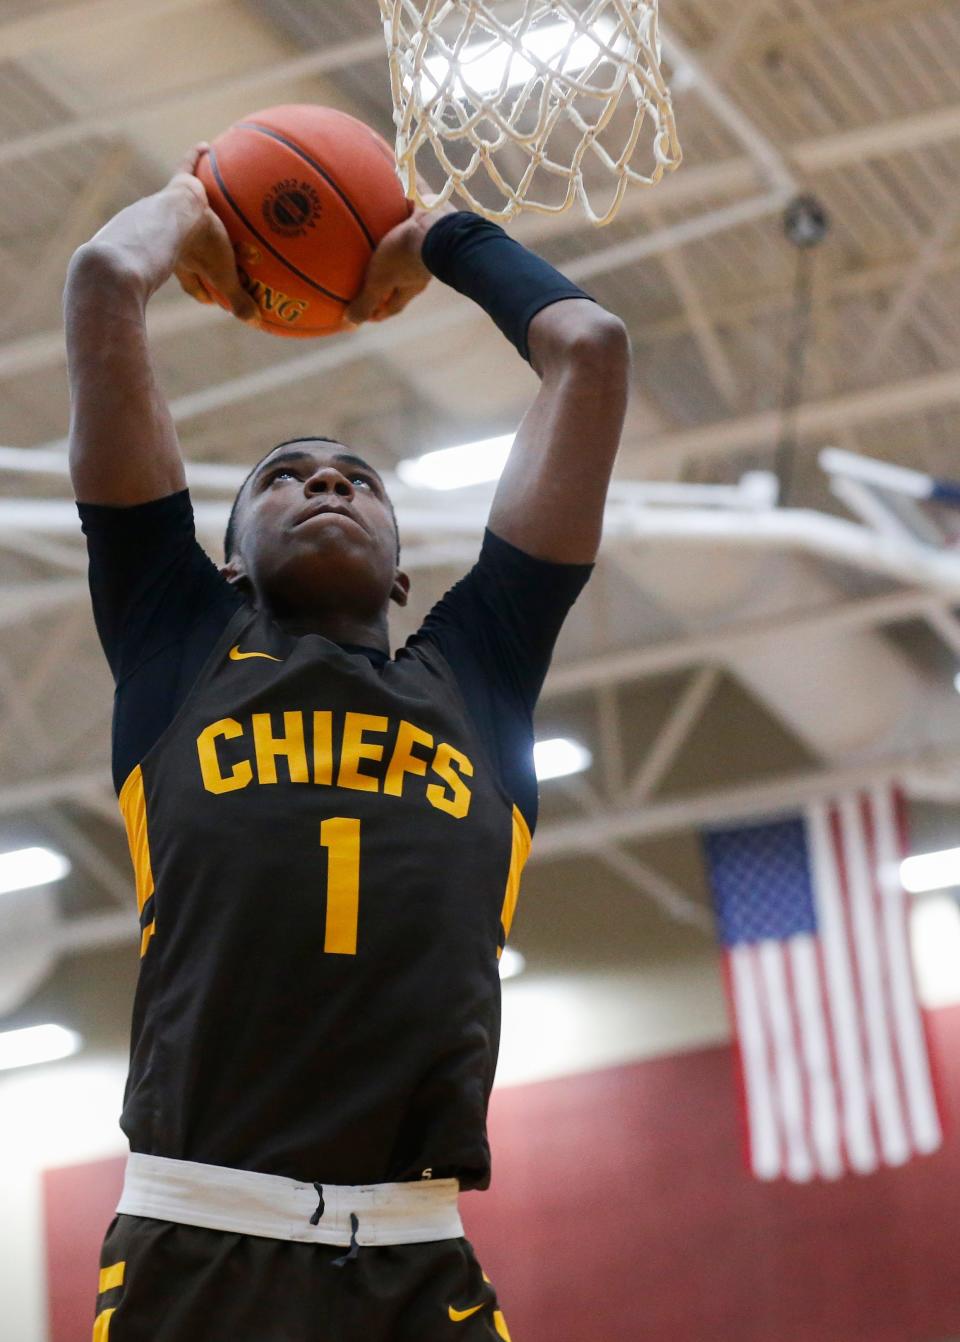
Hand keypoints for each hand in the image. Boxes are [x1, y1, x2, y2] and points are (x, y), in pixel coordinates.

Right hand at [170, 145, 257, 323]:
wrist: (172, 222)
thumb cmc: (197, 252)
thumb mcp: (222, 276)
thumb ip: (237, 298)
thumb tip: (256, 322)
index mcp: (186, 263)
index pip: (193, 282)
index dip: (201, 291)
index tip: (210, 299)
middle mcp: (177, 236)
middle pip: (190, 245)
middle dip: (199, 250)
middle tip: (213, 251)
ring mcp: (175, 210)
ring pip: (187, 207)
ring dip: (197, 203)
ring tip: (208, 197)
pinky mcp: (178, 184)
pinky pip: (188, 165)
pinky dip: (196, 155)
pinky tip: (207, 145)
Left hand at [346, 188, 455, 324]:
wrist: (440, 228)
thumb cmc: (406, 257)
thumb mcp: (380, 281)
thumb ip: (365, 300)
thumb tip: (348, 322)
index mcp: (407, 285)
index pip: (392, 306)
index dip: (378, 312)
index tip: (365, 313)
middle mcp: (418, 266)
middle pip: (398, 276)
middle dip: (384, 277)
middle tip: (368, 273)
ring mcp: (424, 239)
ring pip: (402, 240)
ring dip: (390, 236)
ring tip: (374, 224)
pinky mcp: (428, 213)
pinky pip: (409, 201)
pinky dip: (399, 191)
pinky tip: (386, 172)